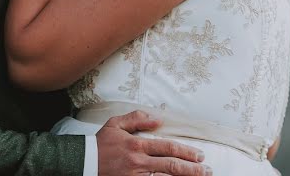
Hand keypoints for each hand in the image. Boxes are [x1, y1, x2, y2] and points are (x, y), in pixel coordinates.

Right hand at [95, 110, 210, 175]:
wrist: (82, 162)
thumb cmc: (100, 144)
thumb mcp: (116, 124)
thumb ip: (137, 118)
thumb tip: (158, 119)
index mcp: (137, 144)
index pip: (168, 148)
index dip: (187, 152)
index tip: (200, 155)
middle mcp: (138, 162)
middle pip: (171, 166)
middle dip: (192, 169)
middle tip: (207, 170)